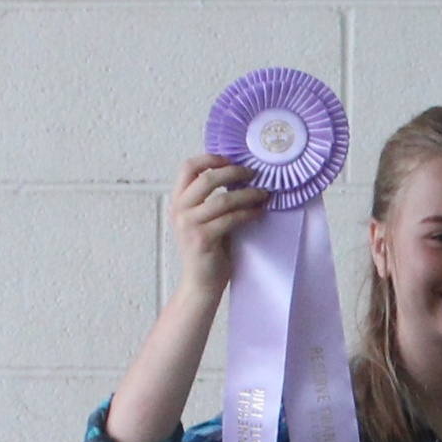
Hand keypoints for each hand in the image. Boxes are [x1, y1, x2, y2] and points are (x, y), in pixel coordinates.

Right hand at [169, 154, 268, 294]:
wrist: (201, 282)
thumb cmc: (208, 250)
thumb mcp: (204, 220)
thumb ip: (211, 201)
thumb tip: (238, 178)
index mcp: (178, 201)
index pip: (187, 168)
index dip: (209, 159)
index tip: (230, 159)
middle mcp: (179, 210)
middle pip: (206, 179)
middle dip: (233, 173)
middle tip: (254, 174)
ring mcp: (189, 224)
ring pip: (222, 200)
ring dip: (247, 195)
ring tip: (263, 194)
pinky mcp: (203, 238)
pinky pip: (230, 219)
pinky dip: (248, 213)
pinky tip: (259, 213)